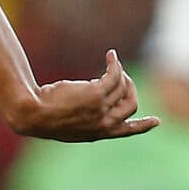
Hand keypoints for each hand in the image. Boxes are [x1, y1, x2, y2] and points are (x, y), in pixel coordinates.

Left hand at [9, 50, 159, 141]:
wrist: (32, 115)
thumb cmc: (41, 117)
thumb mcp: (66, 121)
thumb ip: (83, 115)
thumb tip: (91, 95)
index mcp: (96, 133)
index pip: (126, 131)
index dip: (143, 126)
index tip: (156, 121)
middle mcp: (103, 123)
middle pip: (131, 105)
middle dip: (131, 88)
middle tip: (123, 75)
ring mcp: (101, 109)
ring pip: (123, 87)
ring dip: (120, 72)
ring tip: (112, 62)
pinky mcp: (96, 94)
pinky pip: (114, 75)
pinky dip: (115, 64)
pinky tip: (111, 55)